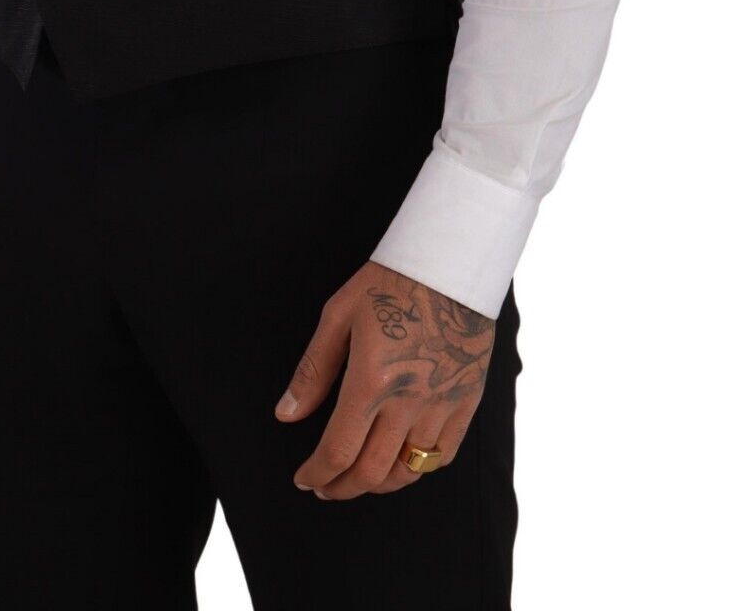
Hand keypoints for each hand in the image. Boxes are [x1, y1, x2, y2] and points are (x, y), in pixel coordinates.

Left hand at [276, 261, 493, 499]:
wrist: (449, 265)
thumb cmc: (388, 284)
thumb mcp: (338, 317)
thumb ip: (313, 372)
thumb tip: (285, 415)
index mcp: (371, 381)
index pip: (339, 451)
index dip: (318, 473)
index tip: (304, 479)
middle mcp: (408, 402)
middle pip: (372, 471)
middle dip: (342, 487)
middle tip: (325, 487)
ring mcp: (442, 405)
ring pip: (409, 471)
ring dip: (379, 484)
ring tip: (359, 478)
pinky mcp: (466, 401)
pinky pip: (443, 455)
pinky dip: (418, 468)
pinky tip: (401, 463)